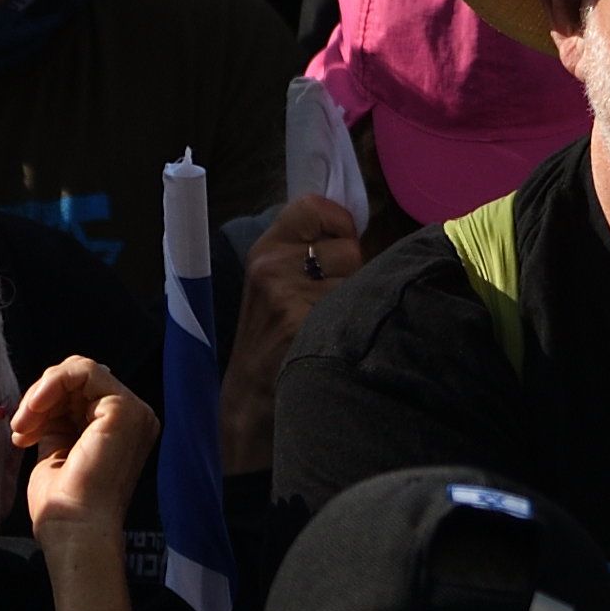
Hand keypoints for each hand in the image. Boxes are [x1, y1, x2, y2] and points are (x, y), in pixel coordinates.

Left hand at [11, 351, 151, 552]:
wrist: (74, 530)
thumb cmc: (63, 506)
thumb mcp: (56, 451)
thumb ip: (56, 423)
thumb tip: (43, 401)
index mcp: (119, 431)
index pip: (81, 394)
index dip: (45, 405)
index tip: (21, 434)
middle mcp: (133, 419)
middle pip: (79, 380)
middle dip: (42, 398)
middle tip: (20, 428)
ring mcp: (133, 412)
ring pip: (79, 371)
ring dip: (42, 393)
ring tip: (24, 424)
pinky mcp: (124, 409)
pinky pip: (83, 372)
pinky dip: (52, 384)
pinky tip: (34, 408)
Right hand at [219, 192, 365, 471]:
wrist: (249, 404)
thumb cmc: (272, 343)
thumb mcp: (274, 286)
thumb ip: (306, 252)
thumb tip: (359, 229)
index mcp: (264, 250)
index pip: (315, 206)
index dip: (338, 225)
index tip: (336, 251)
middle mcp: (272, 265)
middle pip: (350, 246)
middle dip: (353, 273)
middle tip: (329, 305)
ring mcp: (287, 295)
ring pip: (359, 278)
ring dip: (358, 300)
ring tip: (331, 325)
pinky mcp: (304, 324)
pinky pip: (357, 307)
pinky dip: (357, 325)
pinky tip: (336, 343)